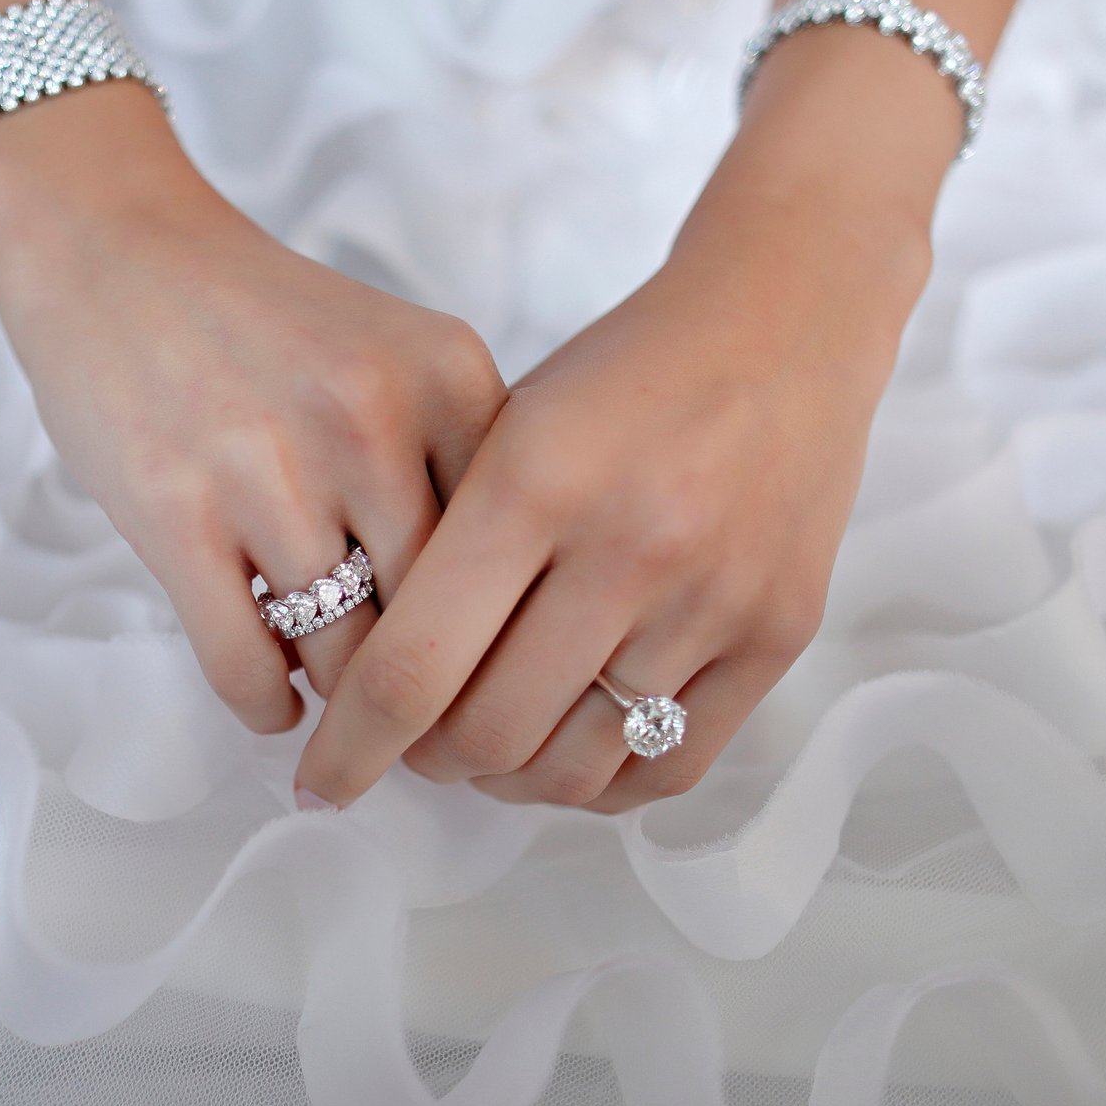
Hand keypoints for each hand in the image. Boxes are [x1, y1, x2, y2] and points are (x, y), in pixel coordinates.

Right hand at [0, 88, 505, 732]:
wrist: (117, 247)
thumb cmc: (265, 323)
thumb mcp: (398, 358)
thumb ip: (453, 468)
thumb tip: (487, 635)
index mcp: (448, 376)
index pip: (514, 551)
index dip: (503, 636)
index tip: (486, 680)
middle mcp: (371, 420)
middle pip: (437, 619)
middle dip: (428, 691)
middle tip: (416, 729)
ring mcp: (270, 468)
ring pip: (344, 657)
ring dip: (341, 701)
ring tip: (337, 703)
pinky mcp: (174, 513)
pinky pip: (245, 665)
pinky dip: (264, 703)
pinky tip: (270, 696)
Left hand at [292, 180, 927, 809]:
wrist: (783, 321)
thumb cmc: (621, 376)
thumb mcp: (504, 426)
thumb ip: (438, 548)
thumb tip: (367, 688)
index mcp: (532, 480)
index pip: (413, 666)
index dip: (352, 744)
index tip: (322, 778)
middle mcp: (629, 545)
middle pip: (488, 734)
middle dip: (428, 760)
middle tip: (414, 743)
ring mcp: (713, 597)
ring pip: (574, 768)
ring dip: (510, 780)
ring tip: (489, 748)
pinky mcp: (777, 633)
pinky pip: (669, 769)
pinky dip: (601, 784)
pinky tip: (568, 748)